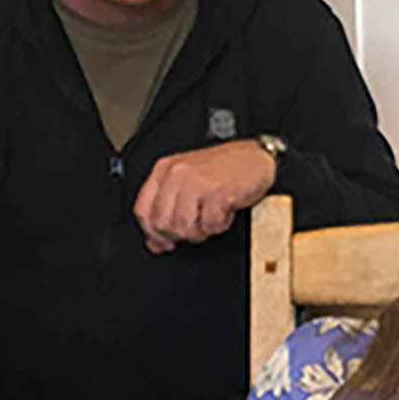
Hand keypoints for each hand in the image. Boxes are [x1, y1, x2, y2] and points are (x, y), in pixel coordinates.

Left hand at [133, 140, 276, 251]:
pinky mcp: (217, 192)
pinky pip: (209, 225)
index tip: (163, 242)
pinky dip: (219, 225)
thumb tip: (156, 242)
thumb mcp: (188, 182)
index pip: (143, 210)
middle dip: (180, 233)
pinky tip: (224, 212)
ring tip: (211, 218)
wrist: (256, 157)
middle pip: (162, 223)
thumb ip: (168, 208)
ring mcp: (196, 182)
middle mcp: (177, 174)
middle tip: (196, 226)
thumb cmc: (225, 168)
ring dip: (200, 231)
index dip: (152, 233)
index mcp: (165, 170)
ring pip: (183, 227)